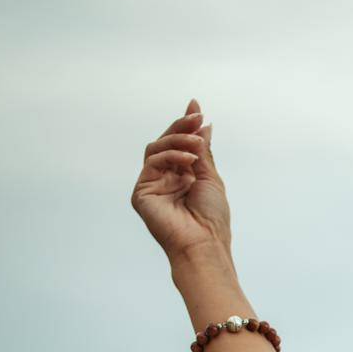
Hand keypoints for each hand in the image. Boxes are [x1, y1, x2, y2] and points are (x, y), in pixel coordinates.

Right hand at [131, 98, 231, 262]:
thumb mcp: (210, 177)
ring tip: (196, 144)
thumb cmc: (211, 219)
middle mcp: (165, 179)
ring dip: (178, 140)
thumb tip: (203, 123)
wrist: (204, 245)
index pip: (180, 145)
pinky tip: (189, 161)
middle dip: (182, 127)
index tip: (196, 106)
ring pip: (157, 149)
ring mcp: (152, 185)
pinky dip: (171, 156)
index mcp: (182, 176)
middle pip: (165, 143)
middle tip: (196, 116)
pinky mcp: (141, 193)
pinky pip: (152, 163)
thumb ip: (202, 150)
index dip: (186, 125)